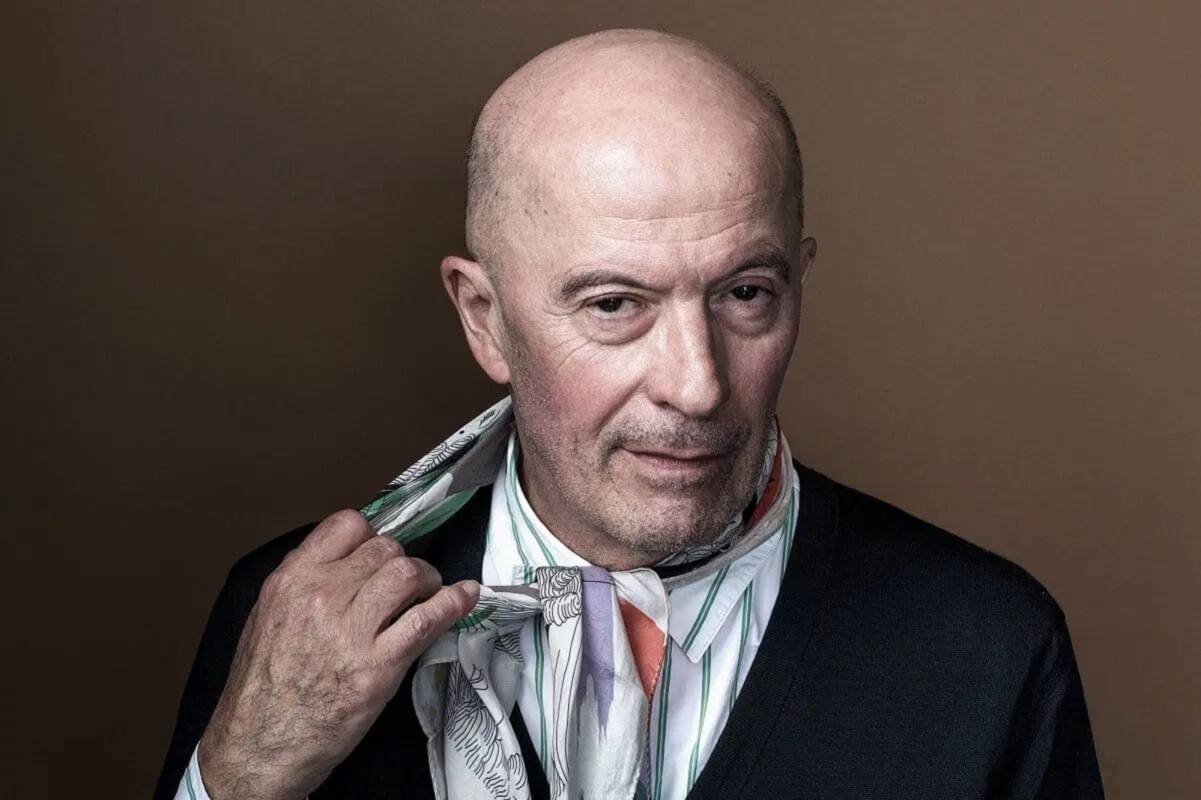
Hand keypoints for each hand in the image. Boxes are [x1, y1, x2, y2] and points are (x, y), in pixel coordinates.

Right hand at [196, 510, 478, 799]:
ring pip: (408, 573)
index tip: (380, 551)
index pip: (346, 525)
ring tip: (429, 591)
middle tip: (408, 580)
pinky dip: (454, 602)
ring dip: (427, 578)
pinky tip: (465, 596)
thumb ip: (301, 582)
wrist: (258, 748)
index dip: (371, 535)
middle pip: (384, 548)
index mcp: (291, 582)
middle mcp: (320, 598)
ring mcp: (351, 632)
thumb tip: (344, 558)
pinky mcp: (378, 666)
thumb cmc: (261, 691)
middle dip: (403, 560)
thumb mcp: (265, 619)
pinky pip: (428, 618)